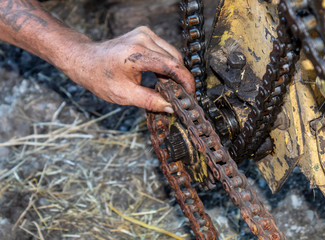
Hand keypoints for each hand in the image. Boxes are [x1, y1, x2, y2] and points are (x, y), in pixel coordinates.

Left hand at [65, 26, 194, 112]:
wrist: (85, 59)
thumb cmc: (100, 77)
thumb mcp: (124, 95)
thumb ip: (149, 101)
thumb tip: (171, 107)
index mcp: (137, 54)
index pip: (172, 66)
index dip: (185, 81)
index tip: (190, 94)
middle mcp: (143, 39)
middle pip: (175, 59)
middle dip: (180, 78)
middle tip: (178, 96)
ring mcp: (144, 33)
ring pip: (172, 54)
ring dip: (174, 71)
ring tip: (168, 88)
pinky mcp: (144, 34)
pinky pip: (164, 50)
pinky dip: (166, 64)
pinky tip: (161, 77)